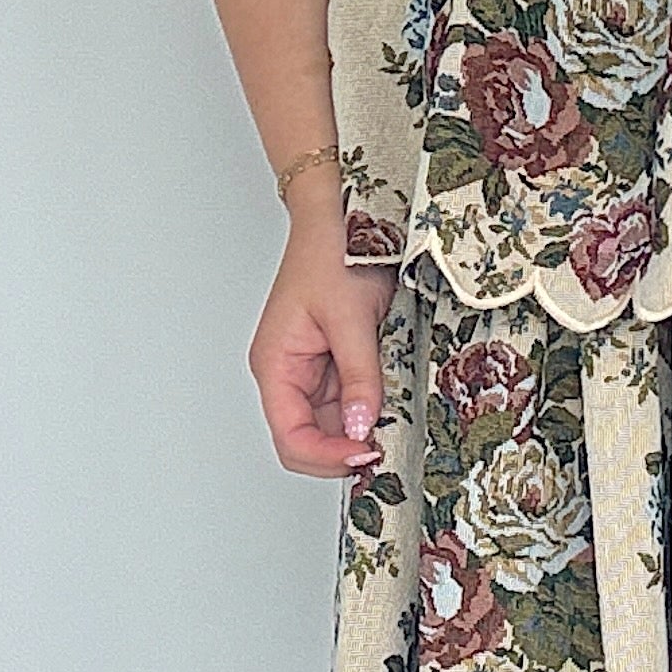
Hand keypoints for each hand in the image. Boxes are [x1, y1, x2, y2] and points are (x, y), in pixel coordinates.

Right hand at [249, 177, 396, 476]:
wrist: (343, 215)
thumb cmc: (332, 251)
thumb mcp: (350, 317)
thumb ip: (358, 377)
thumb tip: (360, 428)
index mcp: (275, 364)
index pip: (290, 438)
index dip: (327, 456)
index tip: (367, 453)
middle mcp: (289, 373)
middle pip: (309, 440)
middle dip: (344, 451)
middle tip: (388, 448)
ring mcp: (312, 370)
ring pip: (332, 425)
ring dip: (360, 432)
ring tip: (396, 426)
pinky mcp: (336, 361)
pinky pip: (350, 401)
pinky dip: (369, 409)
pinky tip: (392, 406)